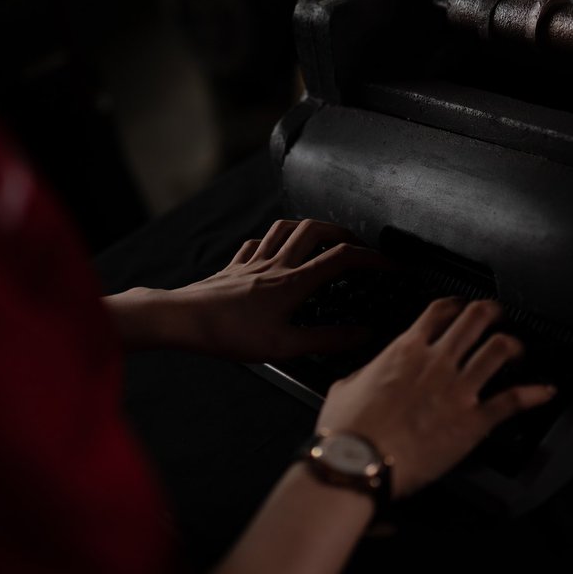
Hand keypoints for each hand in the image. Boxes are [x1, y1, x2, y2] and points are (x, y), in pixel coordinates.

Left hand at [104, 219, 388, 359]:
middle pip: (315, 230)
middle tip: (357, 245)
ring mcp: (252, 263)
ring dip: (307, 227)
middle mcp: (275, 264)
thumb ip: (326, 340)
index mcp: (293, 282)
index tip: (390, 265)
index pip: (341, 259)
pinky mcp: (232, 268)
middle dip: (342, 232)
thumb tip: (361, 333)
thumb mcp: (284, 345)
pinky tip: (271, 251)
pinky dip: (271, 241)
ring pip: (284, 228)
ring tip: (320, 238)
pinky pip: (255, 244)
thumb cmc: (229, 333)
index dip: (372, 258)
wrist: (182, 320)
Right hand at [316, 297, 555, 498]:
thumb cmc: (348, 431)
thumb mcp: (346, 386)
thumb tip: (368, 372)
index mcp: (405, 350)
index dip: (458, 304)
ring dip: (513, 345)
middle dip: (492, 313)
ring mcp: (458, 389)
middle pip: (476, 319)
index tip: (464, 307)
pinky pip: (513, 400)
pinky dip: (534, 394)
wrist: (358, 463)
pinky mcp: (473, 421)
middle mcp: (436, 362)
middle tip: (498, 317)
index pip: (440, 311)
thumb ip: (365, 372)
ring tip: (517, 349)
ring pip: (499, 349)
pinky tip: (545, 392)